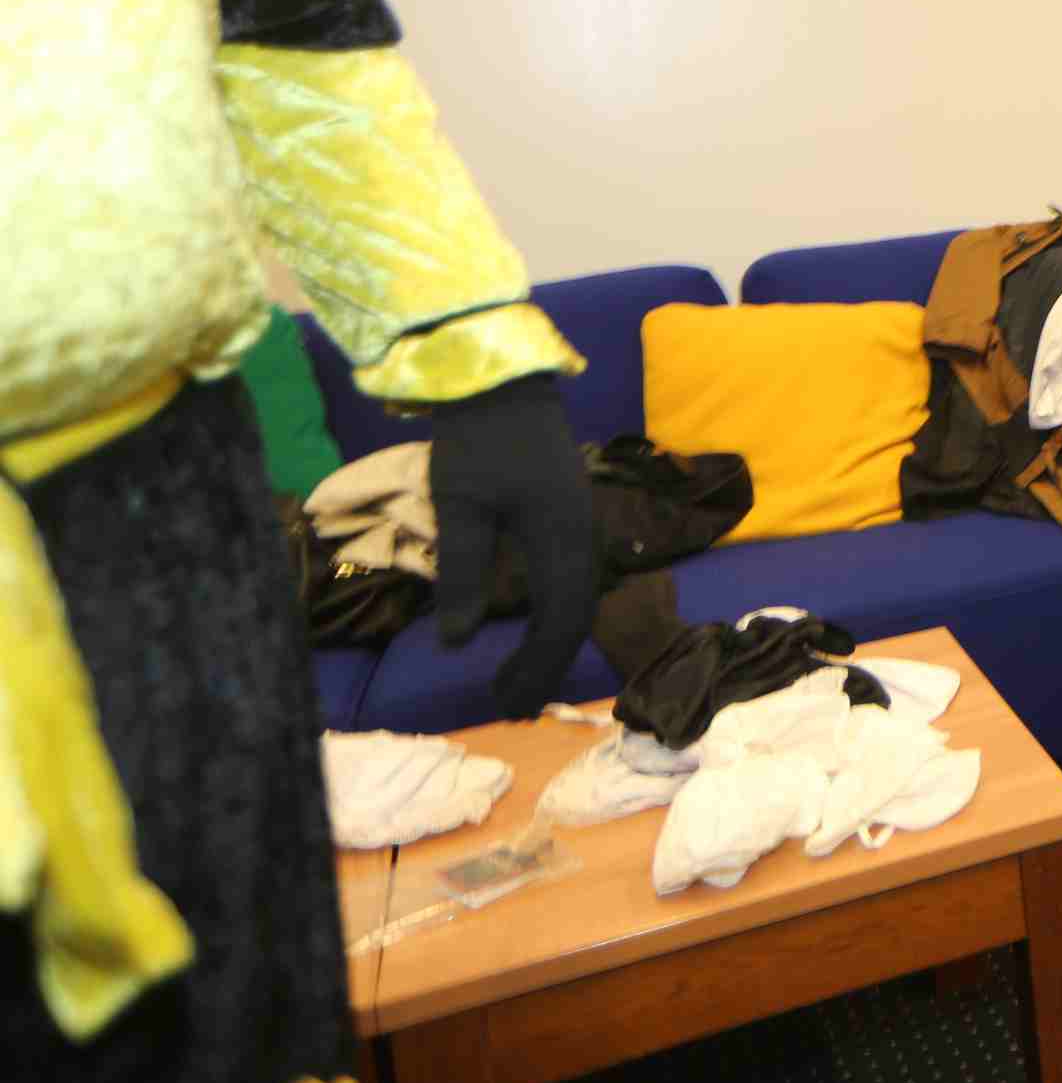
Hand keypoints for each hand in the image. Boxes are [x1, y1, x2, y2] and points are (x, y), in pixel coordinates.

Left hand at [430, 373, 597, 718]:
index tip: (505, 702)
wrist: (502, 378)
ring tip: (518, 675)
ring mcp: (580, 523)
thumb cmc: (478, 438)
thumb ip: (463, 574)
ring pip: (577, 597)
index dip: (536, 666)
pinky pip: (572, 577)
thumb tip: (458, 643)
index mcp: (563, 538)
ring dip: (551, 641)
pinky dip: (553, 612)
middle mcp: (582, 536)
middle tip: (509, 703)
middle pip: (576, 616)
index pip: (561, 620)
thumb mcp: (460, 505)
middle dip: (545, 664)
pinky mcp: (568, 514)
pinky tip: (531, 624)